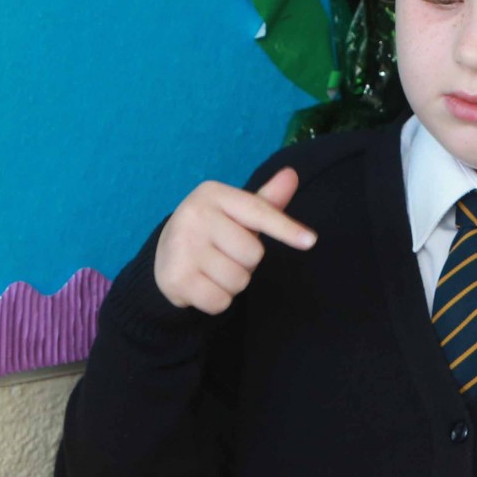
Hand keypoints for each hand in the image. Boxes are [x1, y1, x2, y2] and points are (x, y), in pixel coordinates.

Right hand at [153, 167, 315, 312]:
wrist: (165, 256)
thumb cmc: (213, 231)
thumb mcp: (237, 213)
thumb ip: (267, 201)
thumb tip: (292, 174)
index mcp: (213, 193)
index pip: (259, 213)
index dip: (286, 229)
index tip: (311, 241)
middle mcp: (195, 214)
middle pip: (253, 254)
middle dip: (245, 262)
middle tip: (223, 253)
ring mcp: (183, 246)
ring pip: (238, 281)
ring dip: (232, 283)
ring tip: (212, 268)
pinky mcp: (176, 278)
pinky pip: (220, 302)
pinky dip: (217, 301)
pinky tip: (201, 284)